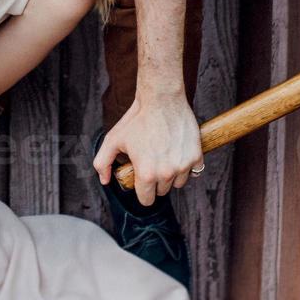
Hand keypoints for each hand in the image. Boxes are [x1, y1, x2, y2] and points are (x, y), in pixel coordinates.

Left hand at [92, 90, 201, 206]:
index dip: (142, 192)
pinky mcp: (196, 156)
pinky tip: (178, 154)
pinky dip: (187, 166)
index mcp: (146, 174)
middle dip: (155, 181)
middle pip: (162, 191)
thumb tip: (105, 181)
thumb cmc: (136, 119)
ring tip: (163, 157)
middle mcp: (166, 174)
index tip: (140, 180)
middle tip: (150, 162)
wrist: (161, 100)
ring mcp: (183, 166)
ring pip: (178, 183)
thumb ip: (103, 163)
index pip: (146, 200)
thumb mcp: (112, 140)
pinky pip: (194, 171)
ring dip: (171, 175)